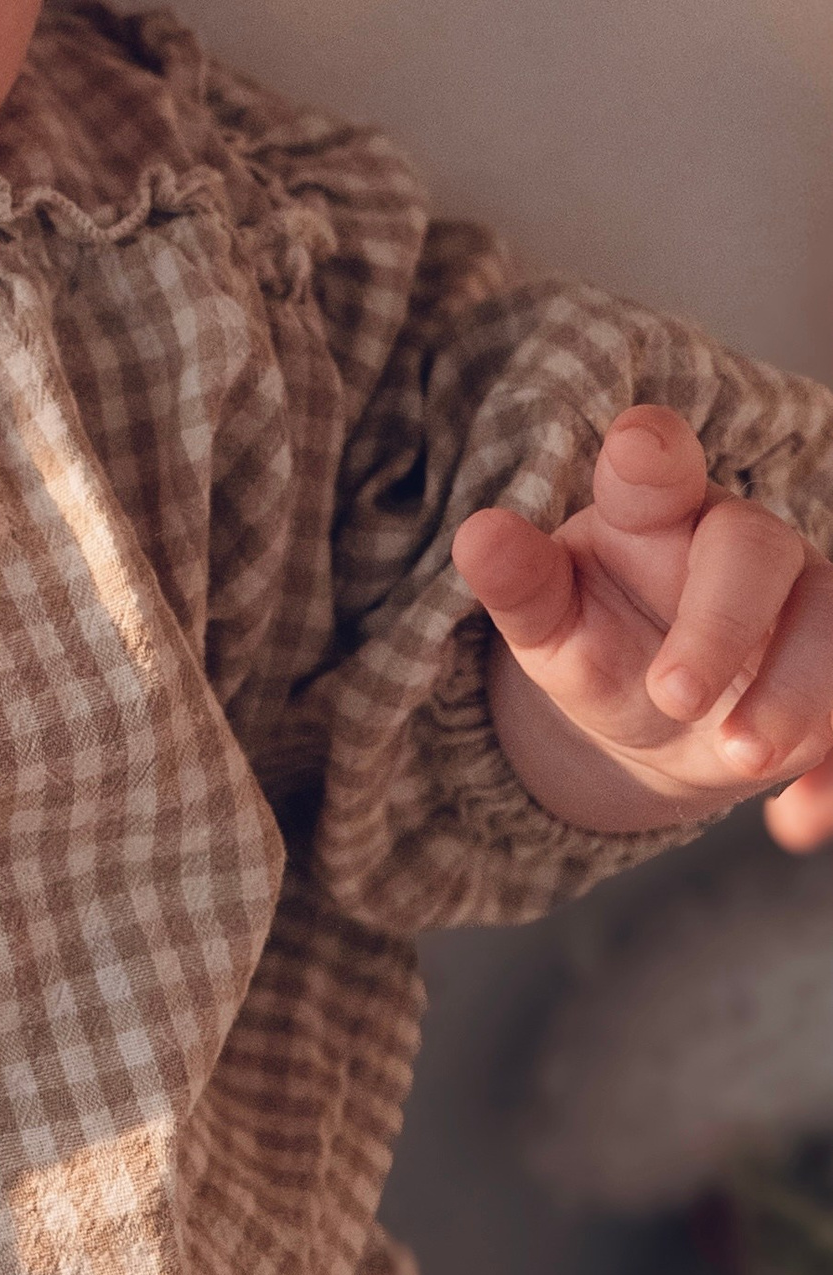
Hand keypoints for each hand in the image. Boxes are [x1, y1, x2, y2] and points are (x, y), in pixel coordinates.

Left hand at [453, 406, 832, 851]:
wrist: (658, 717)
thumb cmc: (599, 641)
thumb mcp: (550, 626)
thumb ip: (520, 583)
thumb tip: (477, 535)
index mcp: (653, 509)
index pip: (655, 464)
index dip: (652, 452)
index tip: (638, 451)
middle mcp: (742, 541)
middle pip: (757, 549)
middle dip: (721, 624)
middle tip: (673, 698)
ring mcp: (806, 603)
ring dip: (798, 696)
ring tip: (739, 757)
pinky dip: (832, 772)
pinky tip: (795, 822)